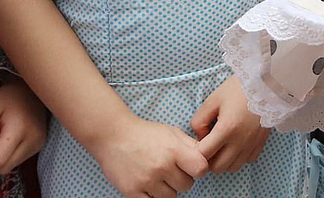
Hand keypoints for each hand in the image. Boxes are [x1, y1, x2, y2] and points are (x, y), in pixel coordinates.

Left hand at [0, 78, 46, 174]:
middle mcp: (34, 139)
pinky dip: (7, 155)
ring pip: (9, 166)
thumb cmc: (8, 97)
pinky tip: (7, 140)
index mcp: (21, 128)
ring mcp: (39, 143)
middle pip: (3, 167)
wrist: (32, 90)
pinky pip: (17, 161)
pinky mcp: (40, 145)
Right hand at [88, 113, 208, 197]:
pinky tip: (150, 184)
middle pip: (186, 185)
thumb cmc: (146, 133)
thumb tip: (209, 156)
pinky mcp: (132, 191)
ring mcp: (146, 180)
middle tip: (172, 170)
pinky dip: (154, 195)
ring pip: (171, 197)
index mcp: (174, 150)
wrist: (114, 136)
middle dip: (183, 178)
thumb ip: (191, 145)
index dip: (200, 169)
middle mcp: (161, 166)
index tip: (194, 166)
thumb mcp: (172, 132)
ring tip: (160, 176)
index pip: (201, 169)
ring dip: (168, 189)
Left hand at [191, 75, 268, 174]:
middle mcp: (240, 141)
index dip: (195, 153)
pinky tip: (237, 144)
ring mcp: (252, 143)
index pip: (203, 155)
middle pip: (217, 167)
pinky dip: (240, 157)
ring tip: (223, 146)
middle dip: (209, 160)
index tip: (197, 144)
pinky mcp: (261, 142)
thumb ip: (199, 120)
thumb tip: (200, 136)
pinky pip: (248, 160)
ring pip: (233, 167)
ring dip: (224, 161)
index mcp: (226, 129)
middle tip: (209, 146)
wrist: (268, 82)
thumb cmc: (239, 89)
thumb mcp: (213, 99)